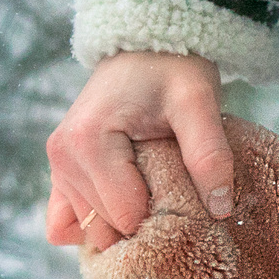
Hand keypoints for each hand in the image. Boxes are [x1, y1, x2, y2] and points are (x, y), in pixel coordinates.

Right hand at [43, 51, 230, 252]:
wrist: (146, 48)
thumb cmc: (172, 70)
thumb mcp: (198, 102)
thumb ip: (209, 153)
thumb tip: (220, 209)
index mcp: (87, 142)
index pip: (127, 216)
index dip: (166, 217)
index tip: (192, 200)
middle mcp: (63, 158)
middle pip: (109, 228)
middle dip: (148, 224)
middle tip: (180, 196)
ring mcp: (58, 167)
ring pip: (93, 230)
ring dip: (128, 225)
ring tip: (160, 194)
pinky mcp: (61, 173)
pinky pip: (66, 224)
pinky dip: (99, 226)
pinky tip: (130, 210)